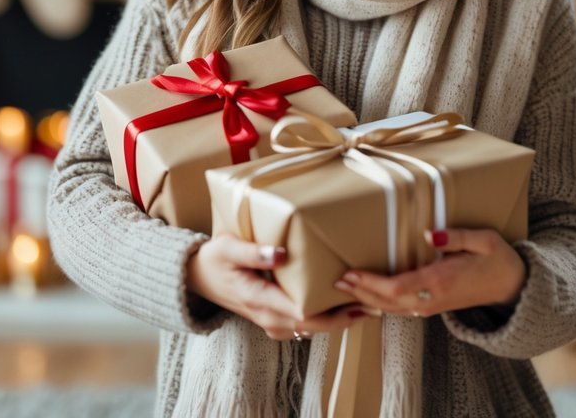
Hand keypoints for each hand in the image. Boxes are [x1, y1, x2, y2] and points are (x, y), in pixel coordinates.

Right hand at [186, 234, 366, 339]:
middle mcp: (270, 318)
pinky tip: (345, 301)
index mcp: (260, 299)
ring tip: (368, 299)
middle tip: (376, 299)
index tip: (358, 294)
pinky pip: (307, 323)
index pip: (305, 312)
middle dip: (346, 315)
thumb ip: (253, 252)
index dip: (334, 308)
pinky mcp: (277, 320)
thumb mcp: (228, 248)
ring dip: (340, 317)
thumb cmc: (215, 259)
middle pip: (316, 324)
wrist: (199, 278)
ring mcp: (273, 322)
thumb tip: (281, 254)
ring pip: (314, 327)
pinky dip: (327, 315)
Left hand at [334, 229, 525, 317]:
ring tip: (345, 288)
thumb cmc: (497, 259)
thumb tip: (430, 234)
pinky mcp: (432, 307)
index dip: (371, 284)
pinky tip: (367, 297)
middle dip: (360, 293)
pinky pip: (400, 309)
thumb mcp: (485, 240)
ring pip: (392, 309)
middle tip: (337, 281)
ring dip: (367, 300)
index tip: (350, 274)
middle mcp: (432, 298)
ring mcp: (432, 306)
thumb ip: (457, 237)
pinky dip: (380, 304)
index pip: (398, 287)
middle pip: (388, 302)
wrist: (511, 287)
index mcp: (441, 280)